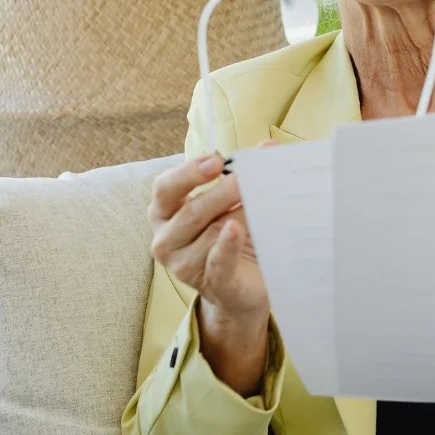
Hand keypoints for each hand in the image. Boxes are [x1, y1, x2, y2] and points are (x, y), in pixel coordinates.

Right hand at [147, 147, 271, 322]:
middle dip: (223, 191)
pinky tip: (235, 230)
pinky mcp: (212, 285)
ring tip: (265, 205)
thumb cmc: (232, 236)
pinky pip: (218, 262)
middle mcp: (166, 240)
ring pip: (213, 232)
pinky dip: (227, 245)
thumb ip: (243, 176)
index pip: (165, 188)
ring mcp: (185, 266)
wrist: (245, 286)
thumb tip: (269, 148)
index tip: (217, 160)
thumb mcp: (232, 203)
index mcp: (165, 214)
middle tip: (250, 177)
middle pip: (192, 210)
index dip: (189, 173)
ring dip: (241, 215)